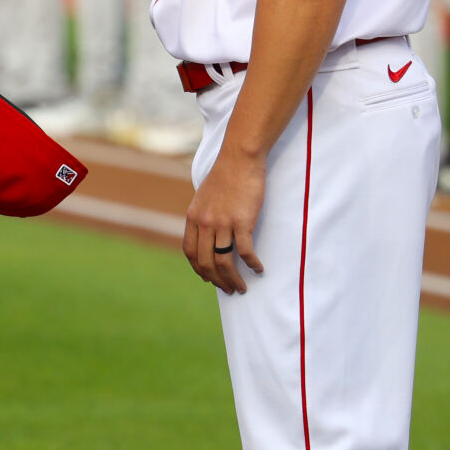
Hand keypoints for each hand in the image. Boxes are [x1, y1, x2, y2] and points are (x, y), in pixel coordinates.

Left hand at [183, 148, 265, 293]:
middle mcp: (204, 223)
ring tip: (242, 287)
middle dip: (217, 280)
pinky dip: (251, 264)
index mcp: (193, 218)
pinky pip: (245, 251)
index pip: (190, 252)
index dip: (198, 269)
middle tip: (229, 289)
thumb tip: (208, 231)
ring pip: (223, 261)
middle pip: (205, 262)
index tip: (208, 278)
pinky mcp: (242, 222)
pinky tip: (258, 269)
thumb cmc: (225, 176)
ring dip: (232, 279)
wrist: (238, 159)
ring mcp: (222, 223)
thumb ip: (203, 216)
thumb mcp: (204, 197)